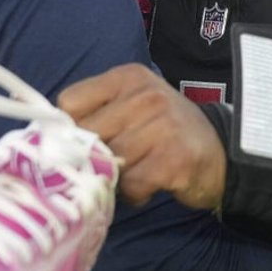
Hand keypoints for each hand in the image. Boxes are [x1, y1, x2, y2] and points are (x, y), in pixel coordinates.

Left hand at [57, 64, 226, 209]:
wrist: (222, 153)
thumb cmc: (166, 132)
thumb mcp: (132, 107)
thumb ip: (96, 113)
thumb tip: (49, 141)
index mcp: (128, 77)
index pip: (70, 102)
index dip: (71, 129)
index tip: (84, 142)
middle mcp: (145, 96)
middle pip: (87, 134)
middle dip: (93, 157)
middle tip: (112, 163)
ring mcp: (162, 126)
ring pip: (109, 162)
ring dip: (117, 178)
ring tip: (138, 171)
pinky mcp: (173, 159)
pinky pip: (132, 184)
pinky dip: (136, 193)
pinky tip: (152, 183)